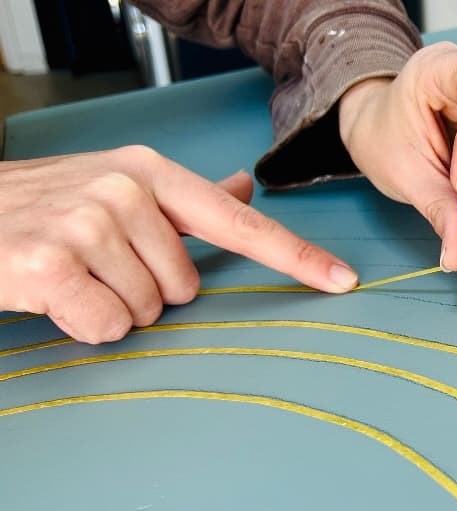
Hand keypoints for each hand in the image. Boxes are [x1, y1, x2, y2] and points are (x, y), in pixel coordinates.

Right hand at [0, 146, 357, 342]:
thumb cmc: (49, 206)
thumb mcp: (120, 186)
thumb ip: (189, 197)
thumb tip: (244, 187)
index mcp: (151, 173)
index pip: (239, 225)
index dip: (296, 257)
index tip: (341, 281)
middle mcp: (125, 192)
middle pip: (187, 288)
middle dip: (147, 289)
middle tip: (99, 264)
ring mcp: (88, 225)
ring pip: (148, 311)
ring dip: (114, 306)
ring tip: (76, 274)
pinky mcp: (51, 264)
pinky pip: (107, 326)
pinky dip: (84, 324)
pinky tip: (57, 294)